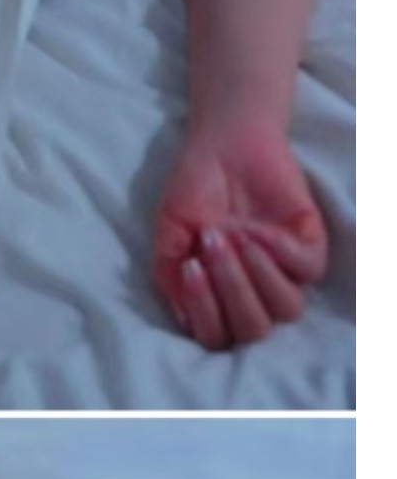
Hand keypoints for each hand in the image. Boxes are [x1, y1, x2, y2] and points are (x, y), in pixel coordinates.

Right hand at [152, 117, 327, 350]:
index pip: (217, 336)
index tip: (190, 266)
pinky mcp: (309, 246)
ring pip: (287, 309)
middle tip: (213, 243)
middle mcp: (254, 292)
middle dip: (232, 291)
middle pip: (255, 330)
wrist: (224, 142)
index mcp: (219, 296)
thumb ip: (169, 273)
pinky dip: (281, 253)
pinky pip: (307, 270)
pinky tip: (259, 228)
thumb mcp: (169, 229)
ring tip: (238, 236)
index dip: (205, 313)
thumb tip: (184, 317)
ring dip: (258, 277)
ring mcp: (284, 272)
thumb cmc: (194, 187)